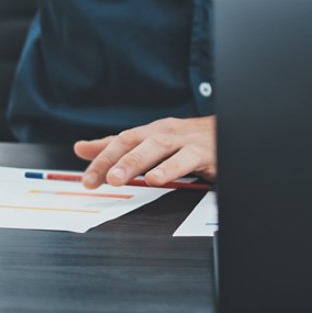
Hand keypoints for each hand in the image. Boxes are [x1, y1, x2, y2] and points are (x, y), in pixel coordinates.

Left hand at [73, 115, 215, 188]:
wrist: (229, 133)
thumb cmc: (188, 141)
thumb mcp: (151, 142)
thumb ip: (117, 147)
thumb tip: (81, 148)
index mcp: (152, 132)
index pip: (122, 141)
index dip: (102, 159)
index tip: (87, 180)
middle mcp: (166, 133)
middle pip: (136, 142)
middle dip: (114, 160)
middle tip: (98, 180)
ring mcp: (185, 141)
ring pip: (158, 147)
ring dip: (136, 162)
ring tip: (119, 179)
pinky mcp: (204, 152)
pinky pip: (186, 158)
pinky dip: (169, 168)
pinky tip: (156, 178)